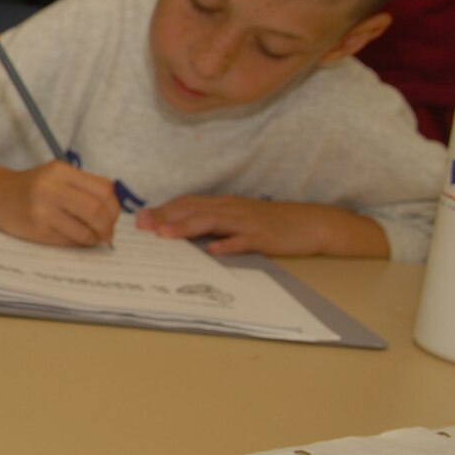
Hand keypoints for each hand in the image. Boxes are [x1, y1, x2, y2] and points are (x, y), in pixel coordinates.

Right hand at [0, 160, 120, 247]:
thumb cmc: (33, 187)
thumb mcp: (58, 176)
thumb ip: (85, 187)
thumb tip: (112, 214)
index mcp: (60, 171)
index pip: (103, 190)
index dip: (114, 207)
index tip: (112, 216)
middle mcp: (50, 188)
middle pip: (96, 210)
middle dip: (107, 226)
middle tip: (106, 233)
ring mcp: (42, 210)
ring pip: (84, 230)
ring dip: (94, 238)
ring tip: (92, 238)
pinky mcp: (36, 229)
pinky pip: (68, 241)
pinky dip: (78, 243)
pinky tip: (75, 239)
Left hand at [135, 196, 388, 257]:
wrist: (313, 222)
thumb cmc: (272, 223)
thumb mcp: (240, 218)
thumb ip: (214, 223)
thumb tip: (183, 231)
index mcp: (224, 205)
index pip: (188, 204)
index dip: (163, 210)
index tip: (141, 218)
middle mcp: (232, 209)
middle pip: (194, 210)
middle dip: (166, 217)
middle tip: (142, 226)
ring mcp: (249, 222)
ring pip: (213, 222)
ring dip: (187, 228)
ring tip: (166, 235)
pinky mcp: (266, 237)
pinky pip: (244, 241)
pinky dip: (228, 245)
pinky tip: (213, 251)